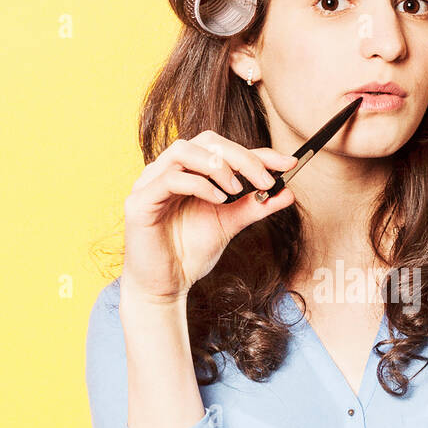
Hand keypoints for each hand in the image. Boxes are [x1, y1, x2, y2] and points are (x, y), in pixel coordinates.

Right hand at [120, 131, 297, 303]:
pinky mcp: (139, 202)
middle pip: (205, 141)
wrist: (165, 286)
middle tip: (264, 179)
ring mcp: (150, 183)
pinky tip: (218, 200)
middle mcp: (167, 170)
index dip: (258, 153)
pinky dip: (199, 185)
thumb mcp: (229, 224)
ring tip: (236, 190)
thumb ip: (255, 206)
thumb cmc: (189, 253)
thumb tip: (287, 192)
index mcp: (188, 171)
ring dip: (217, 165)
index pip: (224, 149)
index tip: (288, 164)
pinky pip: (170, 179)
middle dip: (240, 156)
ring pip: (184, 150)